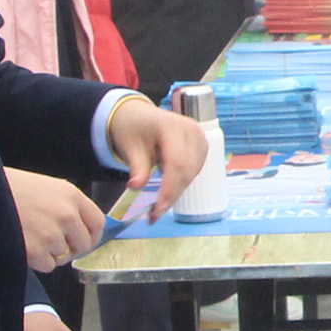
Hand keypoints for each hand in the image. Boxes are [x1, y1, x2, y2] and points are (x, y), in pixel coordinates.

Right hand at [9, 168, 105, 271]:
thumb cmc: (13, 189)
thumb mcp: (48, 187)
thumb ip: (69, 206)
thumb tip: (83, 228)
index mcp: (72, 196)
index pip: (98, 223)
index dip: (91, 234)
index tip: (84, 239)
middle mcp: (66, 215)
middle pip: (84, 244)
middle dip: (72, 248)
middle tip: (56, 244)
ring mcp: (52, 234)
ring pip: (64, 256)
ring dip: (51, 252)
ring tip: (32, 236)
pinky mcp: (36, 251)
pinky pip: (48, 266)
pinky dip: (38, 261)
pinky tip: (25, 244)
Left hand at [107, 94, 211, 218]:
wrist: (138, 115)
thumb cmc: (132, 129)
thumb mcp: (129, 147)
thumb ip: (137, 168)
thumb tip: (136, 187)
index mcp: (172, 126)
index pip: (177, 163)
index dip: (169, 189)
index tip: (156, 210)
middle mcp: (192, 130)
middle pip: (187, 171)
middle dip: (171, 196)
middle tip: (154, 215)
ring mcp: (200, 138)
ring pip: (192, 174)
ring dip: (176, 191)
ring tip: (157, 204)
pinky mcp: (202, 146)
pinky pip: (194, 171)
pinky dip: (181, 183)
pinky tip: (167, 188)